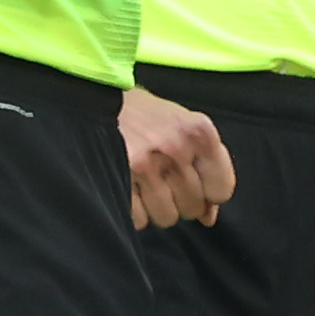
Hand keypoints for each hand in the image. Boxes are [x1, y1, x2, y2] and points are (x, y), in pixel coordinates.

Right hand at [120, 84, 235, 230]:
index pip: (221, 190)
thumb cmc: (141, 114)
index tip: (195, 185)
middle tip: (162, 178)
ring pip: (167, 217)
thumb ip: (203, 166)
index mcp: (199, 132)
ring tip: (143, 183)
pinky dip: (134, 211)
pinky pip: (139, 219)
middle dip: (179, 199)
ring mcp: (147, 165)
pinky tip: (128, 186)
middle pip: (193, 207)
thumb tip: (209, 217)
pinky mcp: (119, 179)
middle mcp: (176, 148)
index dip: (208, 194)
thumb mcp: (180, 126)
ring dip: (156, 207)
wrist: (93, 96)